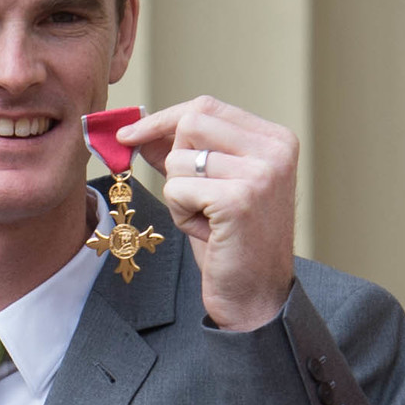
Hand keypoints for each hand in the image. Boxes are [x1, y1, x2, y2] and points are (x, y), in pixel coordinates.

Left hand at [116, 96, 299, 331]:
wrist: (255, 296)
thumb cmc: (232, 244)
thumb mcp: (210, 188)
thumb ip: (184, 154)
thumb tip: (140, 130)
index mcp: (275, 139)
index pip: (206, 108)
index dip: (162, 120)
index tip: (129, 134)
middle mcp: (275, 149)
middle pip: (191, 124)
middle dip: (173, 161)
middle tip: (190, 197)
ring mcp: (261, 172)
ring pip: (178, 160)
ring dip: (177, 195)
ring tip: (205, 220)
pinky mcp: (240, 199)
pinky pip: (177, 189)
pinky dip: (180, 214)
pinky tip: (206, 232)